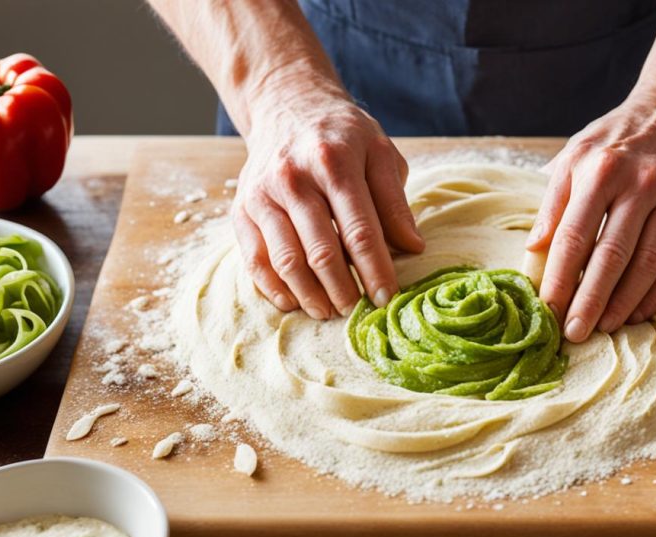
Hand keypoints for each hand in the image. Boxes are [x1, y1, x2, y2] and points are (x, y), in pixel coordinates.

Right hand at [232, 84, 423, 318]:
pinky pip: (254, 259)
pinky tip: (294, 302)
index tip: (388, 298)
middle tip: (359, 312)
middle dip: (344, 290)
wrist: (286, 106)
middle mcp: (293, 178)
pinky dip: (274, 287)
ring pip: (286, 260)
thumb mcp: (380, 153)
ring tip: (330, 312)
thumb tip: (413, 247)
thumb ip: (394, 201)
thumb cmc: (342, 136)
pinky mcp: (242, 209)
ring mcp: (262, 195)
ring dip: (310, 295)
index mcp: (334, 162)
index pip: (360, 229)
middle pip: (321, 250)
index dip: (375, 270)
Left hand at [526, 100, 655, 342]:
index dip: (560, 278)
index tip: (548, 310)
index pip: (574, 236)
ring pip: (649, 262)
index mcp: (600, 170)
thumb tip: (533, 250)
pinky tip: (639, 311)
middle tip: (575, 333)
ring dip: (625, 302)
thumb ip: (552, 203)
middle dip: (591, 300)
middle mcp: (641, 182)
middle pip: (612, 255)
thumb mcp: (571, 158)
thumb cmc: (611, 143)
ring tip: (606, 328)